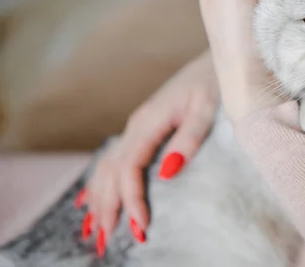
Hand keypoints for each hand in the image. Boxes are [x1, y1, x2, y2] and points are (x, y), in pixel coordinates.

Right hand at [77, 50, 217, 253]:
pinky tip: (89, 199)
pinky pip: (113, 159)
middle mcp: (136, 125)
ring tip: (92, 231)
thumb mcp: (207, 109)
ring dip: (98, 199)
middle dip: (106, 208)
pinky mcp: (143, 128)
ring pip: (107, 167)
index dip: (131, 200)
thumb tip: (166, 174)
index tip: (140, 228)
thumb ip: (188, 139)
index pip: (129, 168)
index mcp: (149, 122)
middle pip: (111, 171)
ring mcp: (137, 126)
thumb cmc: (214, 83)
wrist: (215, 60)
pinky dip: (100, 182)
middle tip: (105, 244)